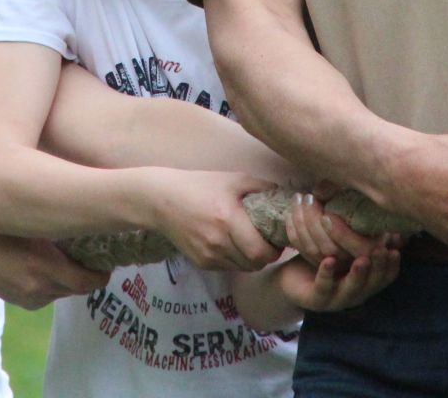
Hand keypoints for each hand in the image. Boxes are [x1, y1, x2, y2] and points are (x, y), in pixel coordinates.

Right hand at [0, 232, 108, 310]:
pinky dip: (55, 285)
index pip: (85, 281)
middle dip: (88, 276)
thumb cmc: (3, 233)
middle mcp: (40, 286)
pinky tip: (44, 269)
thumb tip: (91, 222)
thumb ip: (58, 228)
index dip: (100, 275)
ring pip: (65, 292)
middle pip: (79, 288)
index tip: (107, 264)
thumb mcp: (30, 224)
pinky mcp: (28, 305)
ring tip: (65, 260)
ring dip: (71, 280)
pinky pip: (52, 296)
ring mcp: (34, 299)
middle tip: (94, 259)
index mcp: (43, 264)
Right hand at [146, 168, 283, 271]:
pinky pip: (227, 267)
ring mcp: (208, 255)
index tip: (276, 239)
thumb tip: (286, 197)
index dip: (274, 250)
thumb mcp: (233, 179)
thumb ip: (262, 187)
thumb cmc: (200, 185)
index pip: (260, 252)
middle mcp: (218, 241)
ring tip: (250, 242)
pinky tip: (231, 243)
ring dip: (250, 259)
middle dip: (265, 256)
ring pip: (242, 268)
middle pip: (254, 264)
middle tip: (267, 243)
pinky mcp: (200, 262)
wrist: (161, 199)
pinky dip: (235, 259)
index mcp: (228, 219)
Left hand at [274, 193, 400, 312]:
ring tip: (362, 260)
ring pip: (352, 288)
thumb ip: (358, 229)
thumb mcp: (342, 242)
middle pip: (374, 283)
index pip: (386, 274)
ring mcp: (339, 298)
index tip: (396, 248)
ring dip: (358, 274)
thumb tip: (375, 203)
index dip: (392, 263)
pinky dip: (327, 274)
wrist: (294, 279)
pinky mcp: (318, 299)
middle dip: (380, 267)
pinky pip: (324, 288)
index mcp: (366, 277)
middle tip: (382, 252)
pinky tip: (329, 260)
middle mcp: (357, 290)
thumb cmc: (322, 256)